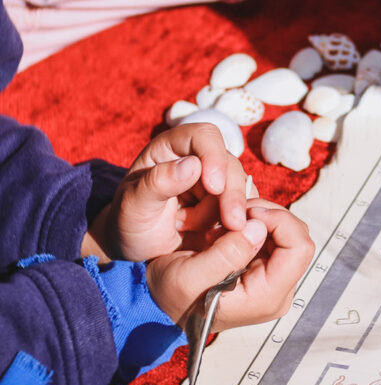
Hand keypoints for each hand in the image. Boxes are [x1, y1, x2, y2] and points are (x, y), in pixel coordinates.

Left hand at [85, 124, 248, 262]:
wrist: (139, 248)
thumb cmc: (130, 221)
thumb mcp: (133, 205)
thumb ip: (158, 183)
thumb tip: (192, 164)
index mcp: (172, 147)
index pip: (204, 136)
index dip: (215, 156)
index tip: (215, 188)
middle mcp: (198, 158)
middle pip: (230, 165)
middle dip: (231, 195)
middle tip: (231, 224)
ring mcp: (216, 180)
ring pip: (241, 189)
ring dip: (226, 214)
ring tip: (191, 229)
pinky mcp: (228, 202)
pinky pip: (247, 207)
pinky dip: (237, 224)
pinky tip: (212, 236)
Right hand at [147, 199, 313, 327]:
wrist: (163, 305)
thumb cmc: (172, 297)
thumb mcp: (188, 277)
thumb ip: (226, 254)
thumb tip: (259, 229)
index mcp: (266, 296)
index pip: (299, 248)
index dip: (278, 220)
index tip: (248, 212)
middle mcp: (278, 290)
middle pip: (297, 237)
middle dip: (269, 216)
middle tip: (237, 212)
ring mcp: (274, 280)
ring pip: (288, 233)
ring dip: (261, 219)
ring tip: (228, 223)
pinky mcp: (267, 269)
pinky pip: (275, 236)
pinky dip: (255, 225)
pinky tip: (231, 229)